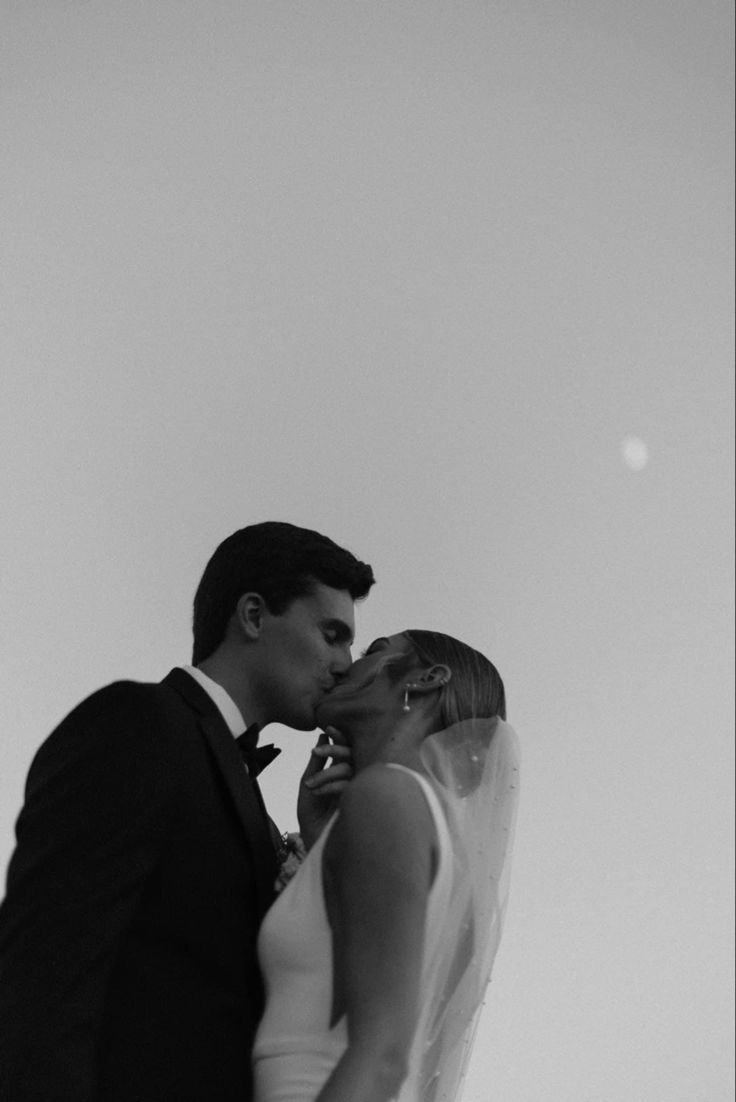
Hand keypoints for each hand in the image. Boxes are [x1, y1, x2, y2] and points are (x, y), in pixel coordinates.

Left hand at [297, 727, 352, 849]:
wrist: (313, 841)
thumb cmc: (311, 814)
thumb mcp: (308, 782)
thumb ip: (316, 761)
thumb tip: (323, 735)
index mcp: (343, 772)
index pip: (347, 749)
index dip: (340, 737)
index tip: (328, 728)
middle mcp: (354, 778)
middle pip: (352, 755)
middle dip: (335, 748)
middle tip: (317, 751)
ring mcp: (358, 789)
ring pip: (350, 769)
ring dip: (328, 772)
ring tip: (310, 784)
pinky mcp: (360, 802)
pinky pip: (349, 785)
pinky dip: (331, 786)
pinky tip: (317, 792)